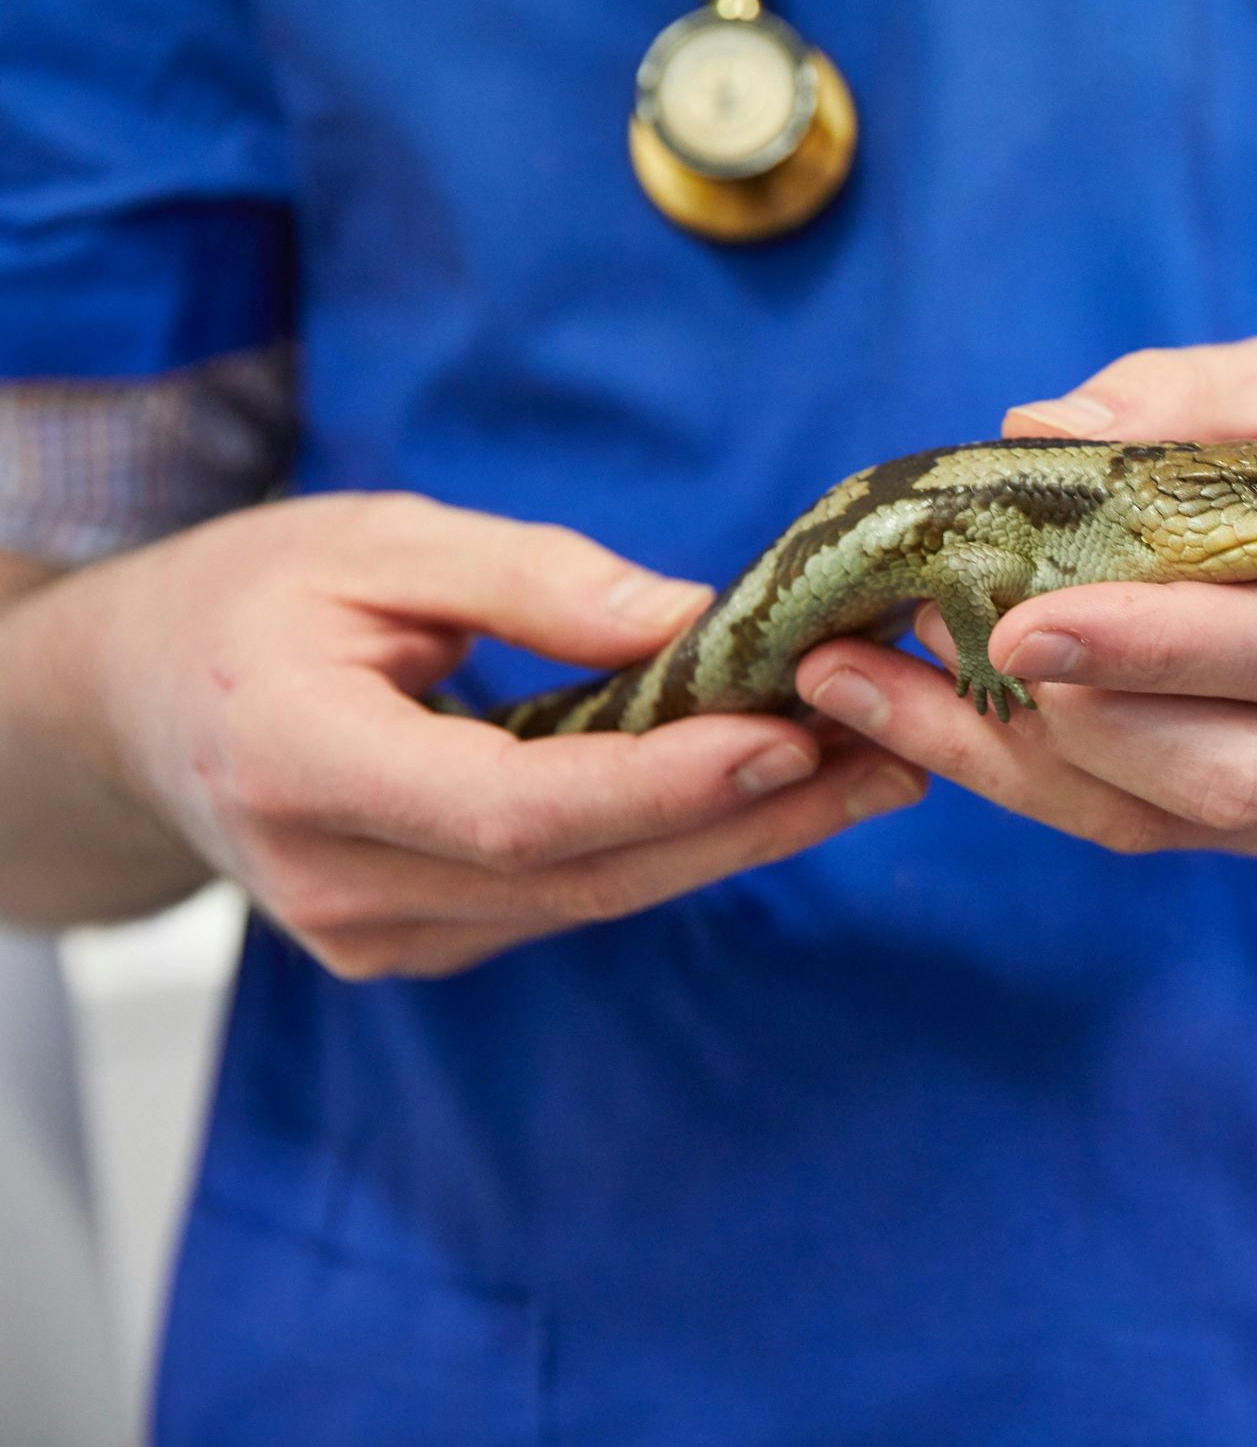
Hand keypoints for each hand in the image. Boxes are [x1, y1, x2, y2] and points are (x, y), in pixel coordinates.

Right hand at [55, 494, 921, 977]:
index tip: (796, 735)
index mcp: (304, 763)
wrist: (132, 706)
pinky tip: (776, 790)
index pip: (520, 807)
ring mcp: (380, 933)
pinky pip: (572, 896)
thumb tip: (697, 620)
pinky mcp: (421, 940)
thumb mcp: (377, 541)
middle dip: (756, 816)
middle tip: (898, 751)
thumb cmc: (248, 598)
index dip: (668, 783)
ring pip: (595, 897)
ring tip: (878, 766)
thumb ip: (533, 581)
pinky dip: (679, 843)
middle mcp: (341, 881)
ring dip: (743, 836)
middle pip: (586, 873)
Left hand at [795, 336, 1256, 860]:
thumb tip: (1038, 426)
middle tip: (940, 638)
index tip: (1022, 621)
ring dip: (1025, 761)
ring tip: (896, 678)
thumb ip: (1184, 398)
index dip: (1156, 646)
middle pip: (1235, 767)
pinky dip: (1039, 782)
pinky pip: (1155, 828)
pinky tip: (937, 718)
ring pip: (1182, 817)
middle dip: (1072, 721)